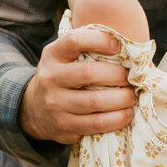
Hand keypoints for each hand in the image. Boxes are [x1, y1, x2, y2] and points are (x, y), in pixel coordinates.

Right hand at [19, 25, 136, 144]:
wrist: (33, 109)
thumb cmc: (61, 77)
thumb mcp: (63, 57)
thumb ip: (86, 49)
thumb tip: (126, 44)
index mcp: (53, 55)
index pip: (75, 41)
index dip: (100, 40)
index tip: (119, 46)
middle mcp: (51, 78)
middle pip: (90, 73)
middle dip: (118, 75)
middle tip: (132, 78)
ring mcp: (55, 104)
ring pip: (95, 102)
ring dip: (121, 99)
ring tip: (133, 97)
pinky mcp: (64, 126)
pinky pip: (96, 124)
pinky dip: (116, 120)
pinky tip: (126, 114)